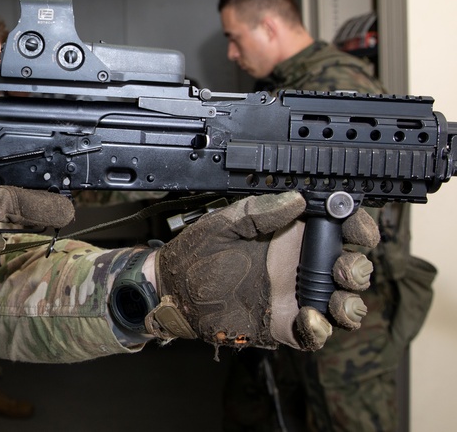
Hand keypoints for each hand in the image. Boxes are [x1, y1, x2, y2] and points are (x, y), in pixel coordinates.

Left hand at [147, 192, 379, 350]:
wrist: (174, 288)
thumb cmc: (198, 252)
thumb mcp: (225, 223)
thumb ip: (259, 212)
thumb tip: (296, 200)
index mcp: (292, 237)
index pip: (338, 230)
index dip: (357, 228)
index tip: (360, 231)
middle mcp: (299, 268)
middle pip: (349, 269)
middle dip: (358, 269)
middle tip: (343, 269)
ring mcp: (295, 298)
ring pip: (342, 304)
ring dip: (351, 303)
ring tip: (339, 301)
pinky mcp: (283, 325)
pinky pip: (314, 334)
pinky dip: (320, 330)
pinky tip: (309, 319)